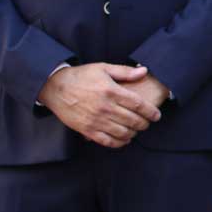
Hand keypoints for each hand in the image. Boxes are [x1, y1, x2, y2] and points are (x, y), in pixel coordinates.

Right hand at [38, 62, 163, 147]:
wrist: (55, 87)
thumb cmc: (81, 76)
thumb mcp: (103, 68)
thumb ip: (125, 72)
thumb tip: (144, 71)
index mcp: (111, 91)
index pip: (139, 105)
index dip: (151, 112)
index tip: (156, 115)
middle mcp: (105, 107)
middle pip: (133, 121)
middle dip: (144, 124)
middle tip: (146, 123)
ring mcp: (96, 120)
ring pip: (123, 133)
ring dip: (133, 133)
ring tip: (135, 130)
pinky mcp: (87, 130)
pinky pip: (107, 141)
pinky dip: (119, 143)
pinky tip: (124, 139)